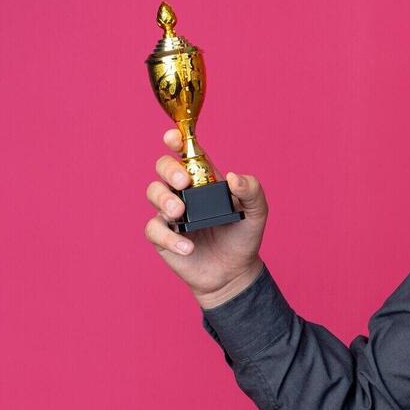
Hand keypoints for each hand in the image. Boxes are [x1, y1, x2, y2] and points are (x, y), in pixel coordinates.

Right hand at [143, 128, 266, 307]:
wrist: (235, 271)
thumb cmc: (243, 236)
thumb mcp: (257, 212)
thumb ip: (252, 191)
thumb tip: (233, 177)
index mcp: (204, 179)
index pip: (187, 153)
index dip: (176, 140)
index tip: (173, 137)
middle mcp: (184, 192)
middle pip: (163, 167)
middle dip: (168, 169)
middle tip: (183, 184)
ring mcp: (171, 213)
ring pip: (153, 193)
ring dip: (163, 199)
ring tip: (180, 214)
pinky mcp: (163, 237)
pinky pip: (154, 229)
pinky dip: (169, 237)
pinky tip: (188, 246)